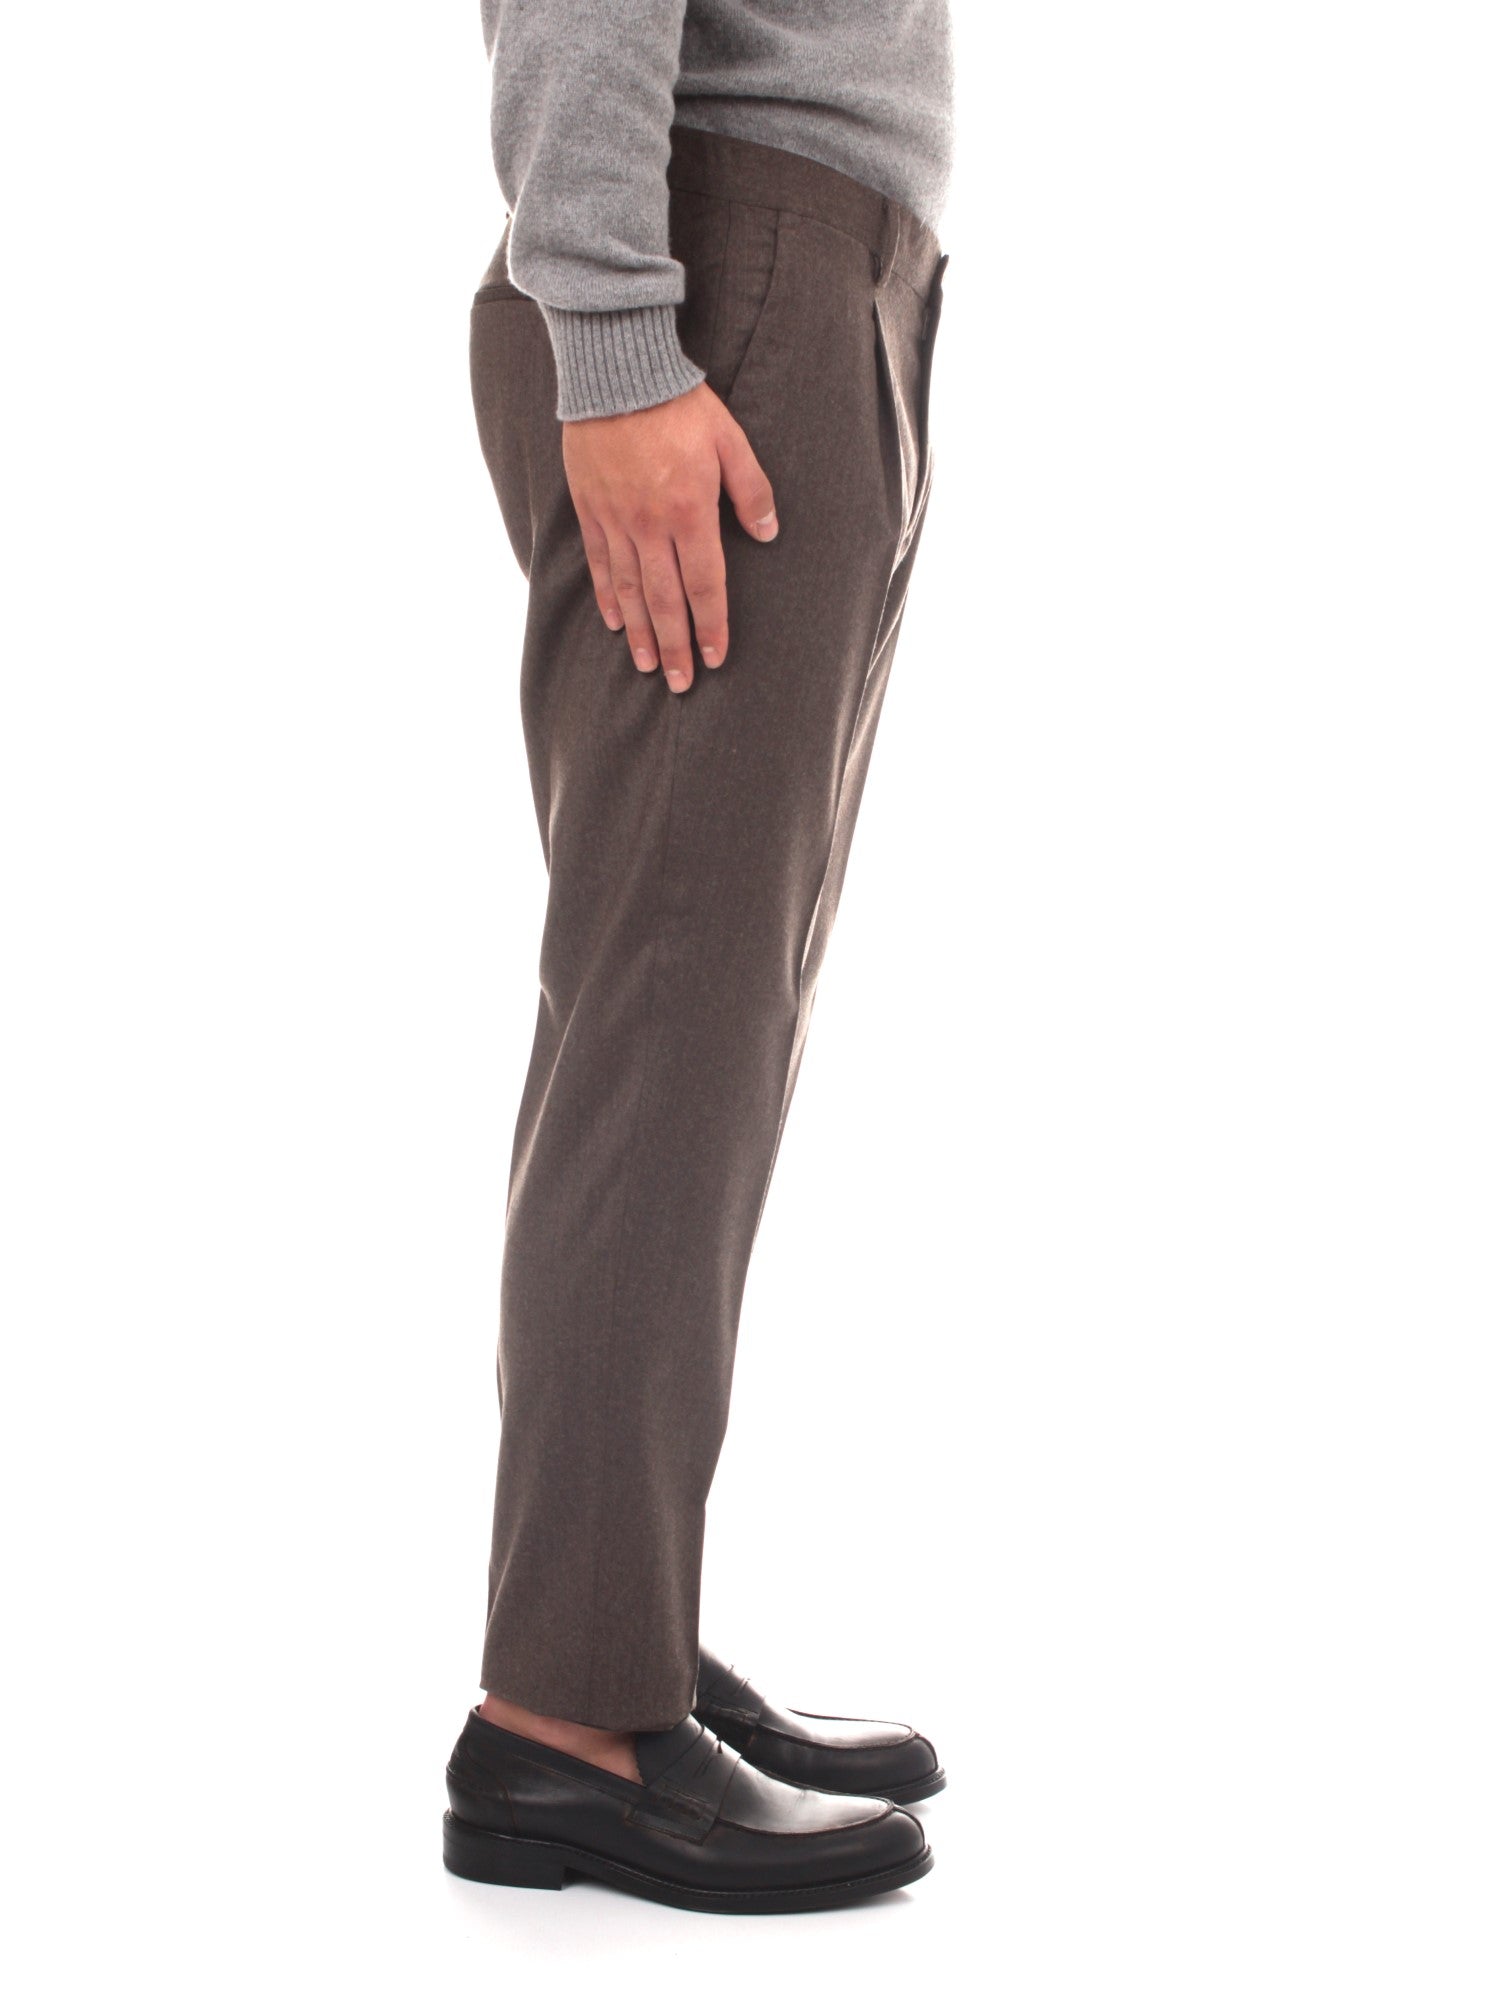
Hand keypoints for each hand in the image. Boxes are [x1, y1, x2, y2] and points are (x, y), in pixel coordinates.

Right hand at [562, 382, 778, 694]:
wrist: (618, 369)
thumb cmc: (680, 402)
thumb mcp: (731, 439)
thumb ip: (752, 489)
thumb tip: (768, 532)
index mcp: (690, 512)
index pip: (705, 584)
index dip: (712, 625)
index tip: (717, 657)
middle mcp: (650, 525)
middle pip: (666, 600)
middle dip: (676, 646)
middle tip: (681, 682)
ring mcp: (616, 519)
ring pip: (630, 590)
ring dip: (641, 633)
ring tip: (648, 665)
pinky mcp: (590, 507)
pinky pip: (599, 563)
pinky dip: (607, 596)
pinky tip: (615, 622)